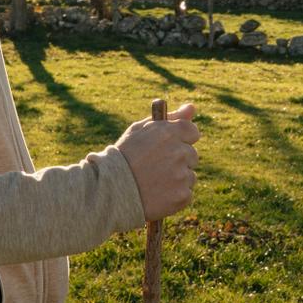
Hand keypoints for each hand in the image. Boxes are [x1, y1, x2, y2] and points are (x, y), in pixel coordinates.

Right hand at [115, 103, 200, 220]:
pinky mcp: (182, 195)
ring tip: (154, 182)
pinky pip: (186, 193)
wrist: (110, 189)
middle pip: (192, 155)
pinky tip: (157, 194)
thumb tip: (191, 107)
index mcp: (169, 132)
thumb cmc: (124, 156)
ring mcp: (181, 175)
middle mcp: (179, 152)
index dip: (182, 139)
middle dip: (179, 160)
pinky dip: (175, 195)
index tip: (172, 146)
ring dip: (177, 179)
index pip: (192, 131)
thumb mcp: (141, 130)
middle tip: (157, 167)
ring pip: (189, 175)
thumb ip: (170, 118)